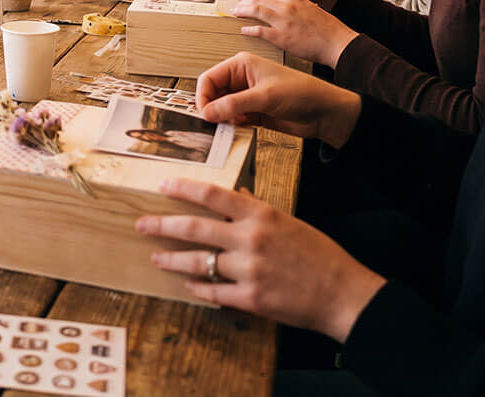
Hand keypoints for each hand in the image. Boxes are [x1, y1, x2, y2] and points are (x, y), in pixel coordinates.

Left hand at [137, 179, 385, 340]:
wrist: (343, 293)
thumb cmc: (318, 254)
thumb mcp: (288, 221)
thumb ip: (257, 211)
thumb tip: (235, 196)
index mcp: (260, 214)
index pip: (211, 195)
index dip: (182, 188)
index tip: (161, 186)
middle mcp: (250, 239)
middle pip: (194, 228)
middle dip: (161, 226)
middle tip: (141, 224)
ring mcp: (249, 270)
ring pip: (197, 262)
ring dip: (172, 260)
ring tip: (155, 258)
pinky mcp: (250, 298)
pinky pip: (213, 292)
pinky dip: (198, 288)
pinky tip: (188, 285)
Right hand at [197, 51, 361, 145]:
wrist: (325, 113)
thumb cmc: (302, 93)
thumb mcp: (264, 97)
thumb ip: (233, 104)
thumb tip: (208, 112)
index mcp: (241, 65)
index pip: (209, 78)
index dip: (203, 96)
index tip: (204, 113)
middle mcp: (241, 79)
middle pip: (213, 94)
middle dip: (212, 108)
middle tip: (214, 122)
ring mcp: (247, 96)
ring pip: (221, 108)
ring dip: (222, 118)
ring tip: (230, 125)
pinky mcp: (253, 112)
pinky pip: (233, 118)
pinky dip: (233, 125)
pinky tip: (241, 127)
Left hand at [225, 0, 358, 67]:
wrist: (338, 42)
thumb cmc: (328, 28)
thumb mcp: (310, 8)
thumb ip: (294, 6)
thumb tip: (281, 9)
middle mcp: (287, 6)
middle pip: (258, 0)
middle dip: (245, 2)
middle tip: (237, 5)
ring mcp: (283, 22)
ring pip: (255, 11)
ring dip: (242, 12)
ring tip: (236, 13)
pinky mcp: (281, 38)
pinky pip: (259, 31)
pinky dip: (249, 30)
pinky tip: (244, 30)